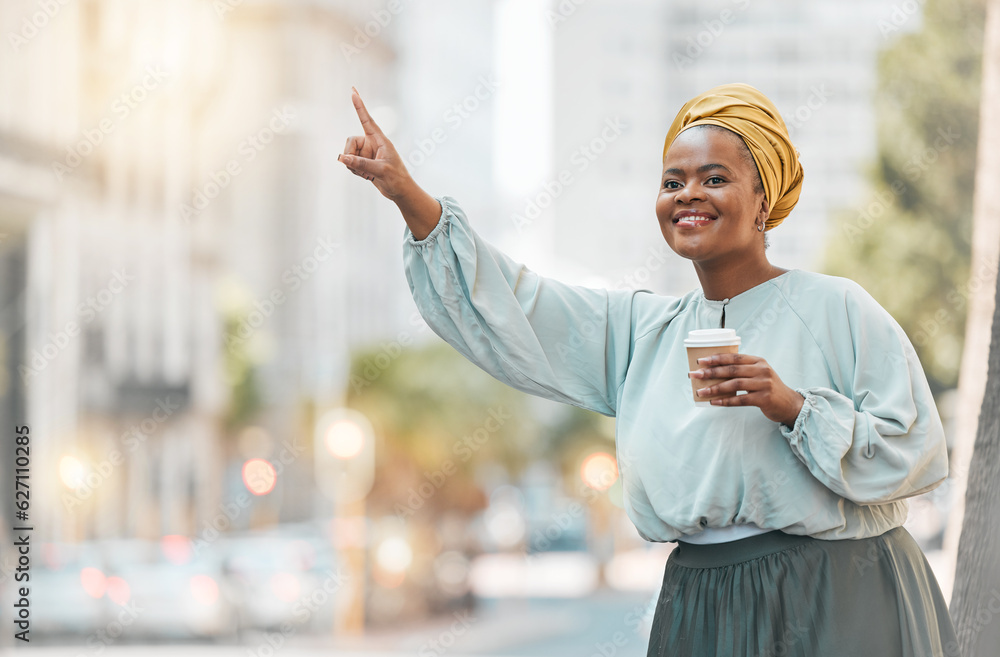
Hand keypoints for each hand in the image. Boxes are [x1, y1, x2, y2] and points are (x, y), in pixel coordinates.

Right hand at [338, 86, 412, 200]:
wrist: (401, 192)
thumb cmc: (396, 179)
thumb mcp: (380, 170)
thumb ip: (361, 163)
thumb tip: (342, 158)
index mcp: (380, 140)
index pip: (367, 120)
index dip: (359, 106)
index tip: (353, 91)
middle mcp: (372, 144)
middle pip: (350, 141)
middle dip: (349, 154)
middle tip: (357, 167)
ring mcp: (367, 153)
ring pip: (348, 154)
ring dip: (353, 166)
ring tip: (367, 174)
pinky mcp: (364, 162)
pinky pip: (351, 163)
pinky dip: (354, 170)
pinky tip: (366, 176)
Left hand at [689, 352, 804, 425]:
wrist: (789, 404)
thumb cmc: (768, 388)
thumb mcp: (759, 374)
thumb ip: (742, 370)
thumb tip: (713, 372)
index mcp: (758, 361)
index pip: (734, 357)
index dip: (716, 358)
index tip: (700, 360)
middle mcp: (762, 370)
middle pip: (732, 369)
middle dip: (711, 372)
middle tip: (695, 374)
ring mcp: (764, 384)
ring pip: (734, 384)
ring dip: (715, 388)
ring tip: (701, 391)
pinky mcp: (764, 398)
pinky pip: (740, 399)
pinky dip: (725, 401)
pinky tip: (714, 402)